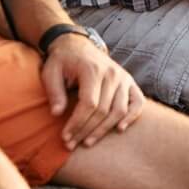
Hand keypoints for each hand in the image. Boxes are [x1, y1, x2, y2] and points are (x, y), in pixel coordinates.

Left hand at [41, 33, 144, 148]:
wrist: (76, 44)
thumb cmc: (62, 61)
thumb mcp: (50, 72)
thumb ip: (54, 92)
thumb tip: (56, 114)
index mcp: (92, 70)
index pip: (89, 104)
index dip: (77, 123)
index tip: (65, 136)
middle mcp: (111, 73)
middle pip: (103, 110)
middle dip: (86, 130)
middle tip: (71, 144)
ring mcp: (122, 77)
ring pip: (119, 110)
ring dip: (104, 130)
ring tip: (88, 142)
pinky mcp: (129, 81)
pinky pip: (137, 102)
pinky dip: (132, 117)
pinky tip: (119, 129)